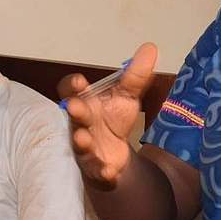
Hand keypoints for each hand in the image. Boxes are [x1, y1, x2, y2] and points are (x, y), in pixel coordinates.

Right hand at [58, 43, 157, 188]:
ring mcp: (85, 148)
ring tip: (83, 139)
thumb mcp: (126, 96)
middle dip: (75, 112)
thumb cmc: (112, 120)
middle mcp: (80, 124)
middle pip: (73, 117)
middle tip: (75, 108)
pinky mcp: (95, 168)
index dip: (72, 86)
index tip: (80, 82)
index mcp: (85, 102)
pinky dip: (102, 171)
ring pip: (79, 145)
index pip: (71, 91)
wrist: (114, 155)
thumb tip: (150, 48)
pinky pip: (96, 171)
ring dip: (80, 142)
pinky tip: (109, 172)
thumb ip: (135, 76)